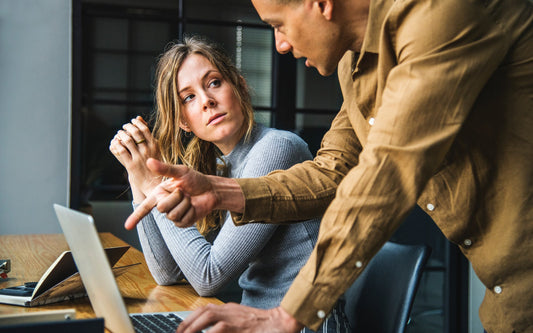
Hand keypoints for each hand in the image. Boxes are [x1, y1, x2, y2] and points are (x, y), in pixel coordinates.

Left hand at [109, 116, 161, 200]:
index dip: (136, 123)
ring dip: (121, 135)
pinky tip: (116, 143)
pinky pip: (121, 151)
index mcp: (155, 146)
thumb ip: (147, 134)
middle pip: (135, 133)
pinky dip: (117, 144)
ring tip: (119, 134)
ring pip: (127, 140)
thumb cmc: (154, 164)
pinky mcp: (131, 165)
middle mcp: (147, 151)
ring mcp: (139, 158)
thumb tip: (138, 117)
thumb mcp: (155, 148)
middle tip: (124, 127)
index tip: (132, 121)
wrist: (153, 183)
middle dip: (128, 127)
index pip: (144, 129)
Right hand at [124, 158, 233, 229]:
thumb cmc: (195, 179)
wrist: (211, 190)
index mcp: (159, 193)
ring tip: (189, 198)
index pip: (145, 207)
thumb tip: (149, 161)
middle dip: (176, 197)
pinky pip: (182, 220)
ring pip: (172, 214)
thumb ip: (165, 169)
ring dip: (184, 204)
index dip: (135, 217)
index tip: (127, 226)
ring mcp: (173, 215)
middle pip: (161, 208)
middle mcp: (164, 205)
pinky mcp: (183, 222)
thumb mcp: (181, 172)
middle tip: (184, 192)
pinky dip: (190, 211)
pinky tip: (193, 206)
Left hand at [176, 304, 303, 332]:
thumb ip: (226, 323)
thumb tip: (213, 330)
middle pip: (203, 312)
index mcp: (229, 308)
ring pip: (208, 317)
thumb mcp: (240, 320)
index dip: (190, 319)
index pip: (204, 310)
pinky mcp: (239, 326)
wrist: (282, 322)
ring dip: (194, 327)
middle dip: (188, 323)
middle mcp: (230, 310)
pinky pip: (220, 329)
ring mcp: (235, 317)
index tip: (181, 329)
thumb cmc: (262, 324)